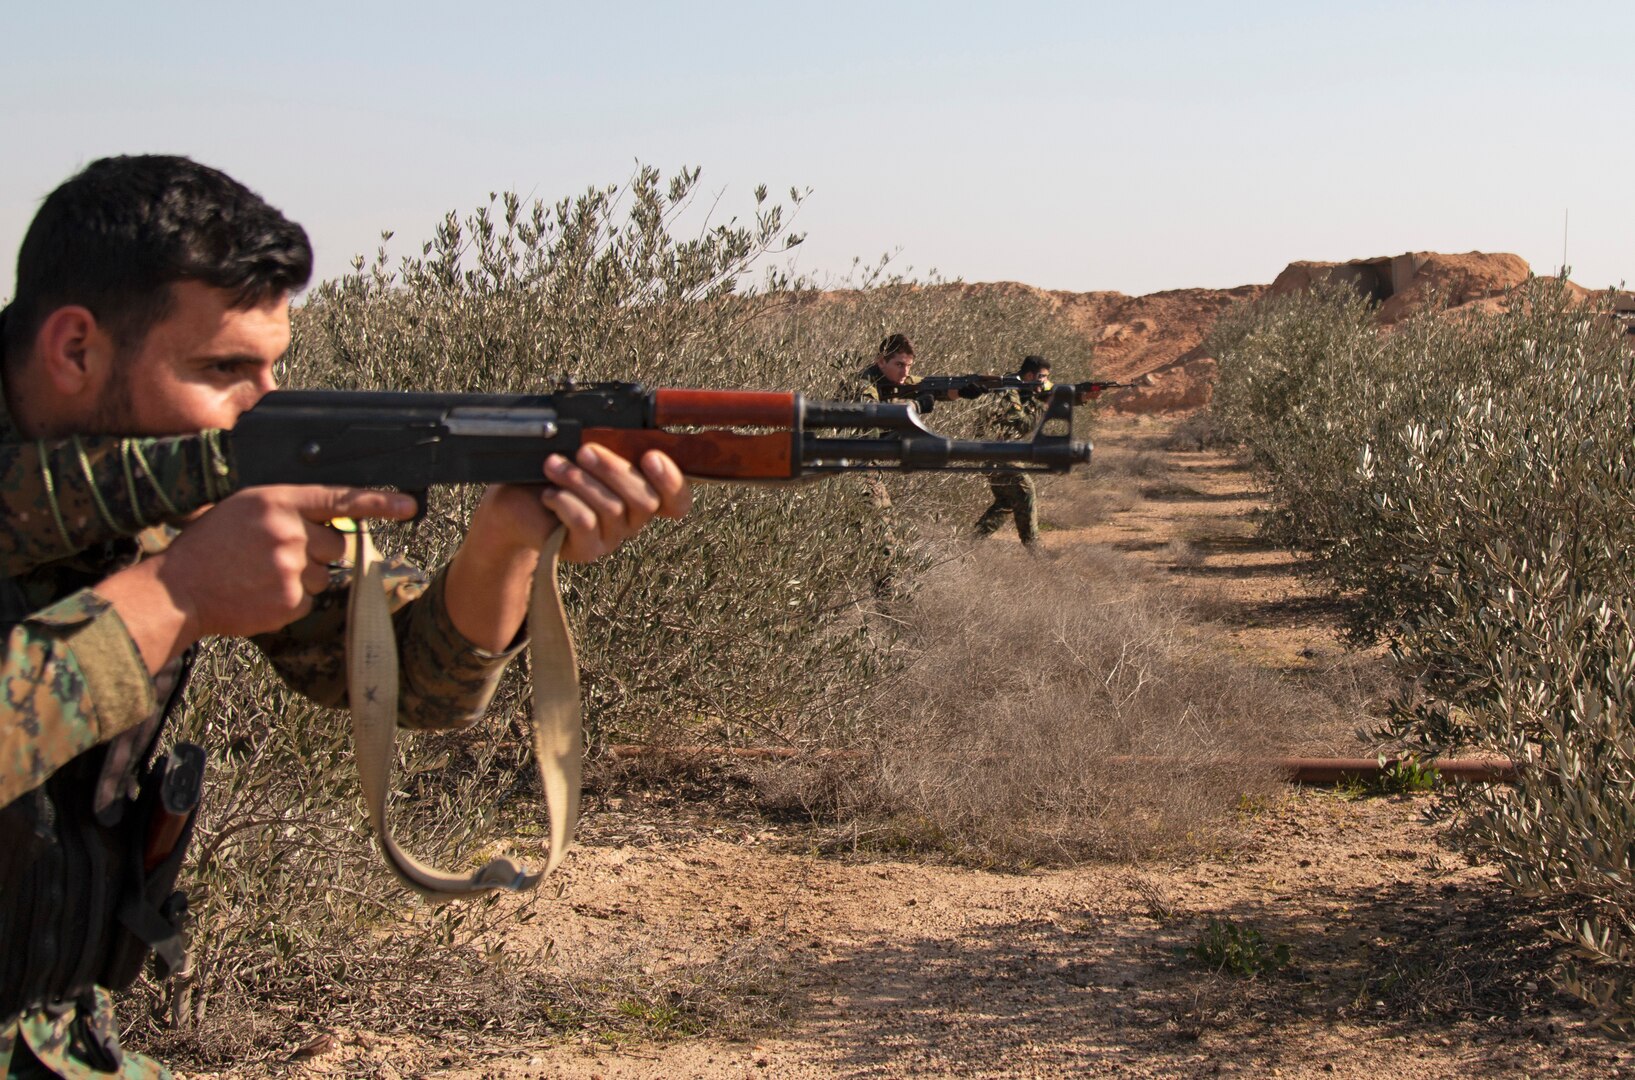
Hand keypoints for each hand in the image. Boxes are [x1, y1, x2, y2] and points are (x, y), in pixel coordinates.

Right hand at [140, 486, 415, 640]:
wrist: (177, 589)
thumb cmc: (209, 546)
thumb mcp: (243, 508)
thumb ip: (287, 509)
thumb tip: (332, 520)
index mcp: (277, 500)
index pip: (340, 498)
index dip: (380, 503)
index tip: (409, 506)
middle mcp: (289, 530)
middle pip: (337, 543)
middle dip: (317, 550)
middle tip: (276, 555)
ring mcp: (291, 567)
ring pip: (326, 574)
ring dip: (303, 576)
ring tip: (261, 575)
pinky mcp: (290, 600)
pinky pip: (311, 600)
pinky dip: (291, 600)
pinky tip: (259, 594)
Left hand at [444, 447, 691, 651]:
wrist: (514, 501)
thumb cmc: (552, 472)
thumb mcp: (581, 452)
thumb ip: (608, 445)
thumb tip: (619, 431)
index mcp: (640, 490)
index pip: (678, 499)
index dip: (673, 480)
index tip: (650, 456)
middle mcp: (633, 518)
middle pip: (646, 500)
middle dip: (614, 470)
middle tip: (584, 451)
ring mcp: (612, 537)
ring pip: (612, 509)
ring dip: (580, 480)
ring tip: (553, 465)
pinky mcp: (587, 550)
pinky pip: (586, 524)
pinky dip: (565, 502)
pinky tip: (548, 493)